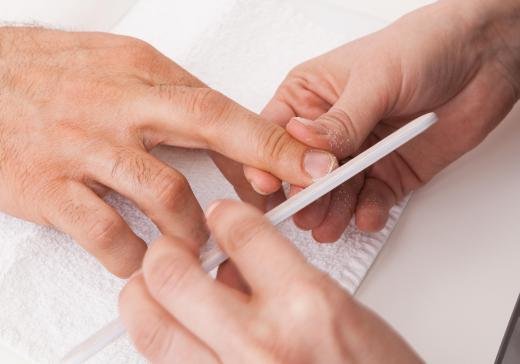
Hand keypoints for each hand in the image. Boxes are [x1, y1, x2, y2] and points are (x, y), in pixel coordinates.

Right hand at [0, 27, 335, 276]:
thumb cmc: (51, 77)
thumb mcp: (121, 69)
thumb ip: (175, 103)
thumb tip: (232, 140)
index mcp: (141, 75)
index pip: (222, 107)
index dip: (271, 139)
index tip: (313, 164)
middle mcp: (118, 106)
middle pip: (206, 128)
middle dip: (257, 166)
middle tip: (287, 202)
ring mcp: (83, 147)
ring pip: (162, 194)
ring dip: (189, 230)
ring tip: (193, 245)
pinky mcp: (48, 187)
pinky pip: (106, 232)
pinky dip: (132, 255)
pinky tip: (139, 259)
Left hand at [120, 200, 421, 363]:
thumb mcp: (341, 311)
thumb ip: (281, 278)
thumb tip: (230, 263)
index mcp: (306, 306)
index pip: (241, 233)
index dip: (225, 216)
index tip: (221, 217)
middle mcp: (262, 346)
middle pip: (171, 275)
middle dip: (164, 252)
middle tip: (172, 251)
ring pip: (149, 327)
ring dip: (145, 297)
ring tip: (159, 289)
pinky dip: (166, 341)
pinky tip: (183, 332)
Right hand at [243, 0, 519, 241]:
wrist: (486, 60)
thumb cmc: (425, 46)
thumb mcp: (375, 78)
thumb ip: (341, 119)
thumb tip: (303, 139)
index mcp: (311, 97)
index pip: (276, 134)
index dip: (271, 161)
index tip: (273, 183)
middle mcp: (330, 129)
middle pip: (303, 171)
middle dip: (304, 195)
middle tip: (306, 212)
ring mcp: (358, 153)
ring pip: (334, 192)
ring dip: (332, 211)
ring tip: (330, 225)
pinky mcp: (387, 172)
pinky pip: (370, 199)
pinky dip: (368, 211)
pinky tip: (366, 215)